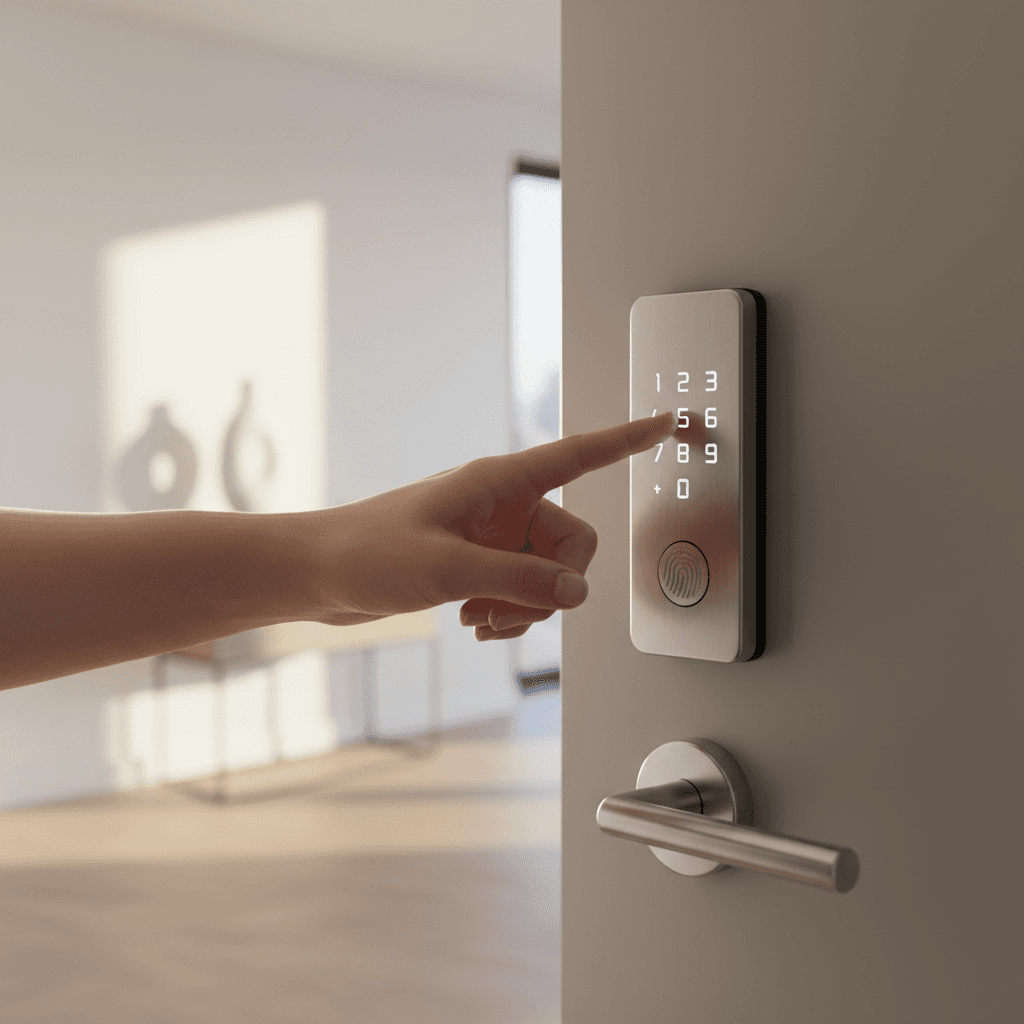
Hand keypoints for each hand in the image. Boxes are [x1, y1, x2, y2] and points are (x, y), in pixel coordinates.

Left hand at [309, 411, 678, 640]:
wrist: (320, 573)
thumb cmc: (367, 551)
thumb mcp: (449, 568)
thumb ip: (520, 579)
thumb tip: (578, 591)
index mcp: (498, 482)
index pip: (577, 456)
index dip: (625, 440)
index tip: (667, 422)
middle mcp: (503, 505)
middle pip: (571, 541)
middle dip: (551, 584)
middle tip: (509, 606)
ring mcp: (492, 535)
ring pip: (548, 573)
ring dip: (525, 605)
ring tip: (479, 616)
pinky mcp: (479, 562)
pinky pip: (523, 589)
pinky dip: (509, 612)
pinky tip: (475, 622)